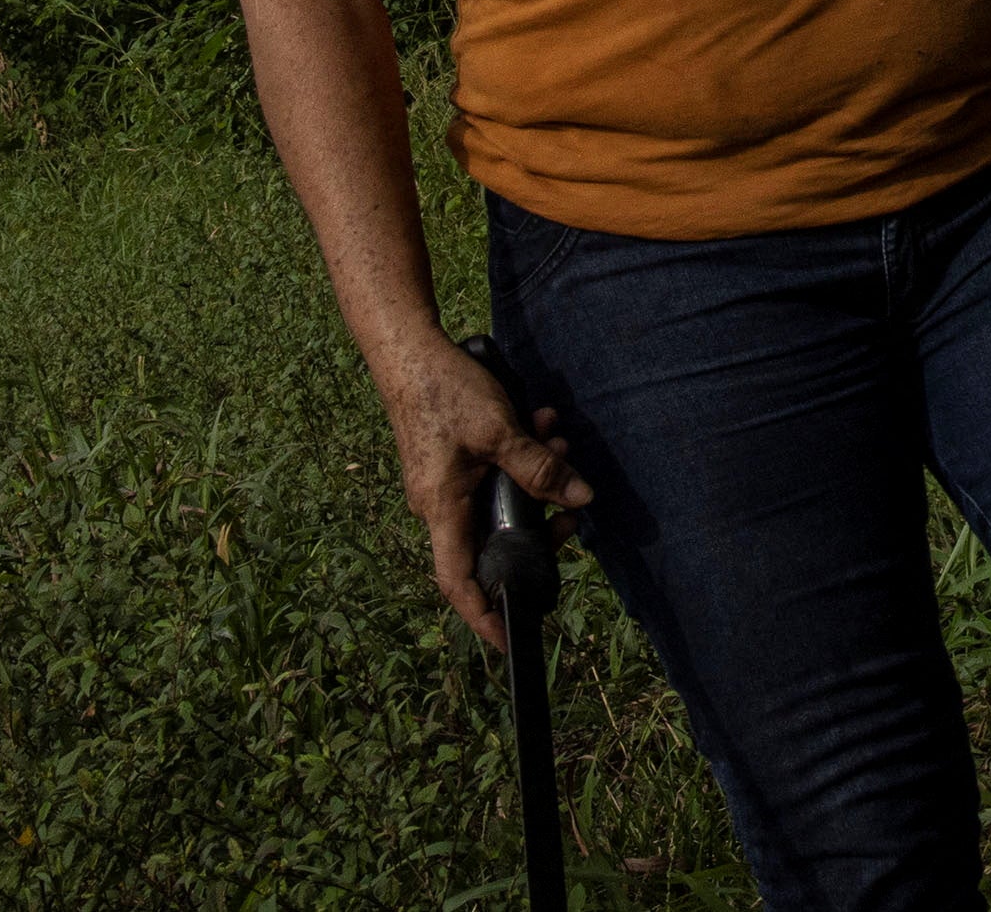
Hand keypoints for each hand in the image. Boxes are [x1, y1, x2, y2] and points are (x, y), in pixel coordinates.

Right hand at [381, 337, 591, 646]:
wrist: (409, 351)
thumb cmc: (445, 391)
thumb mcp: (501, 430)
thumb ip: (540, 468)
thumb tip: (581, 499)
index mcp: (442, 510)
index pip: (459, 581)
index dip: (483, 616)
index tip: (510, 640)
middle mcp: (438, 507)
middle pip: (492, 541)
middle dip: (538, 527)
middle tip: (572, 510)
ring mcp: (443, 487)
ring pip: (498, 504)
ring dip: (535, 480)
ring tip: (558, 443)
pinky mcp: (451, 466)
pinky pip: (491, 479)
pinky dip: (519, 461)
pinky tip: (542, 427)